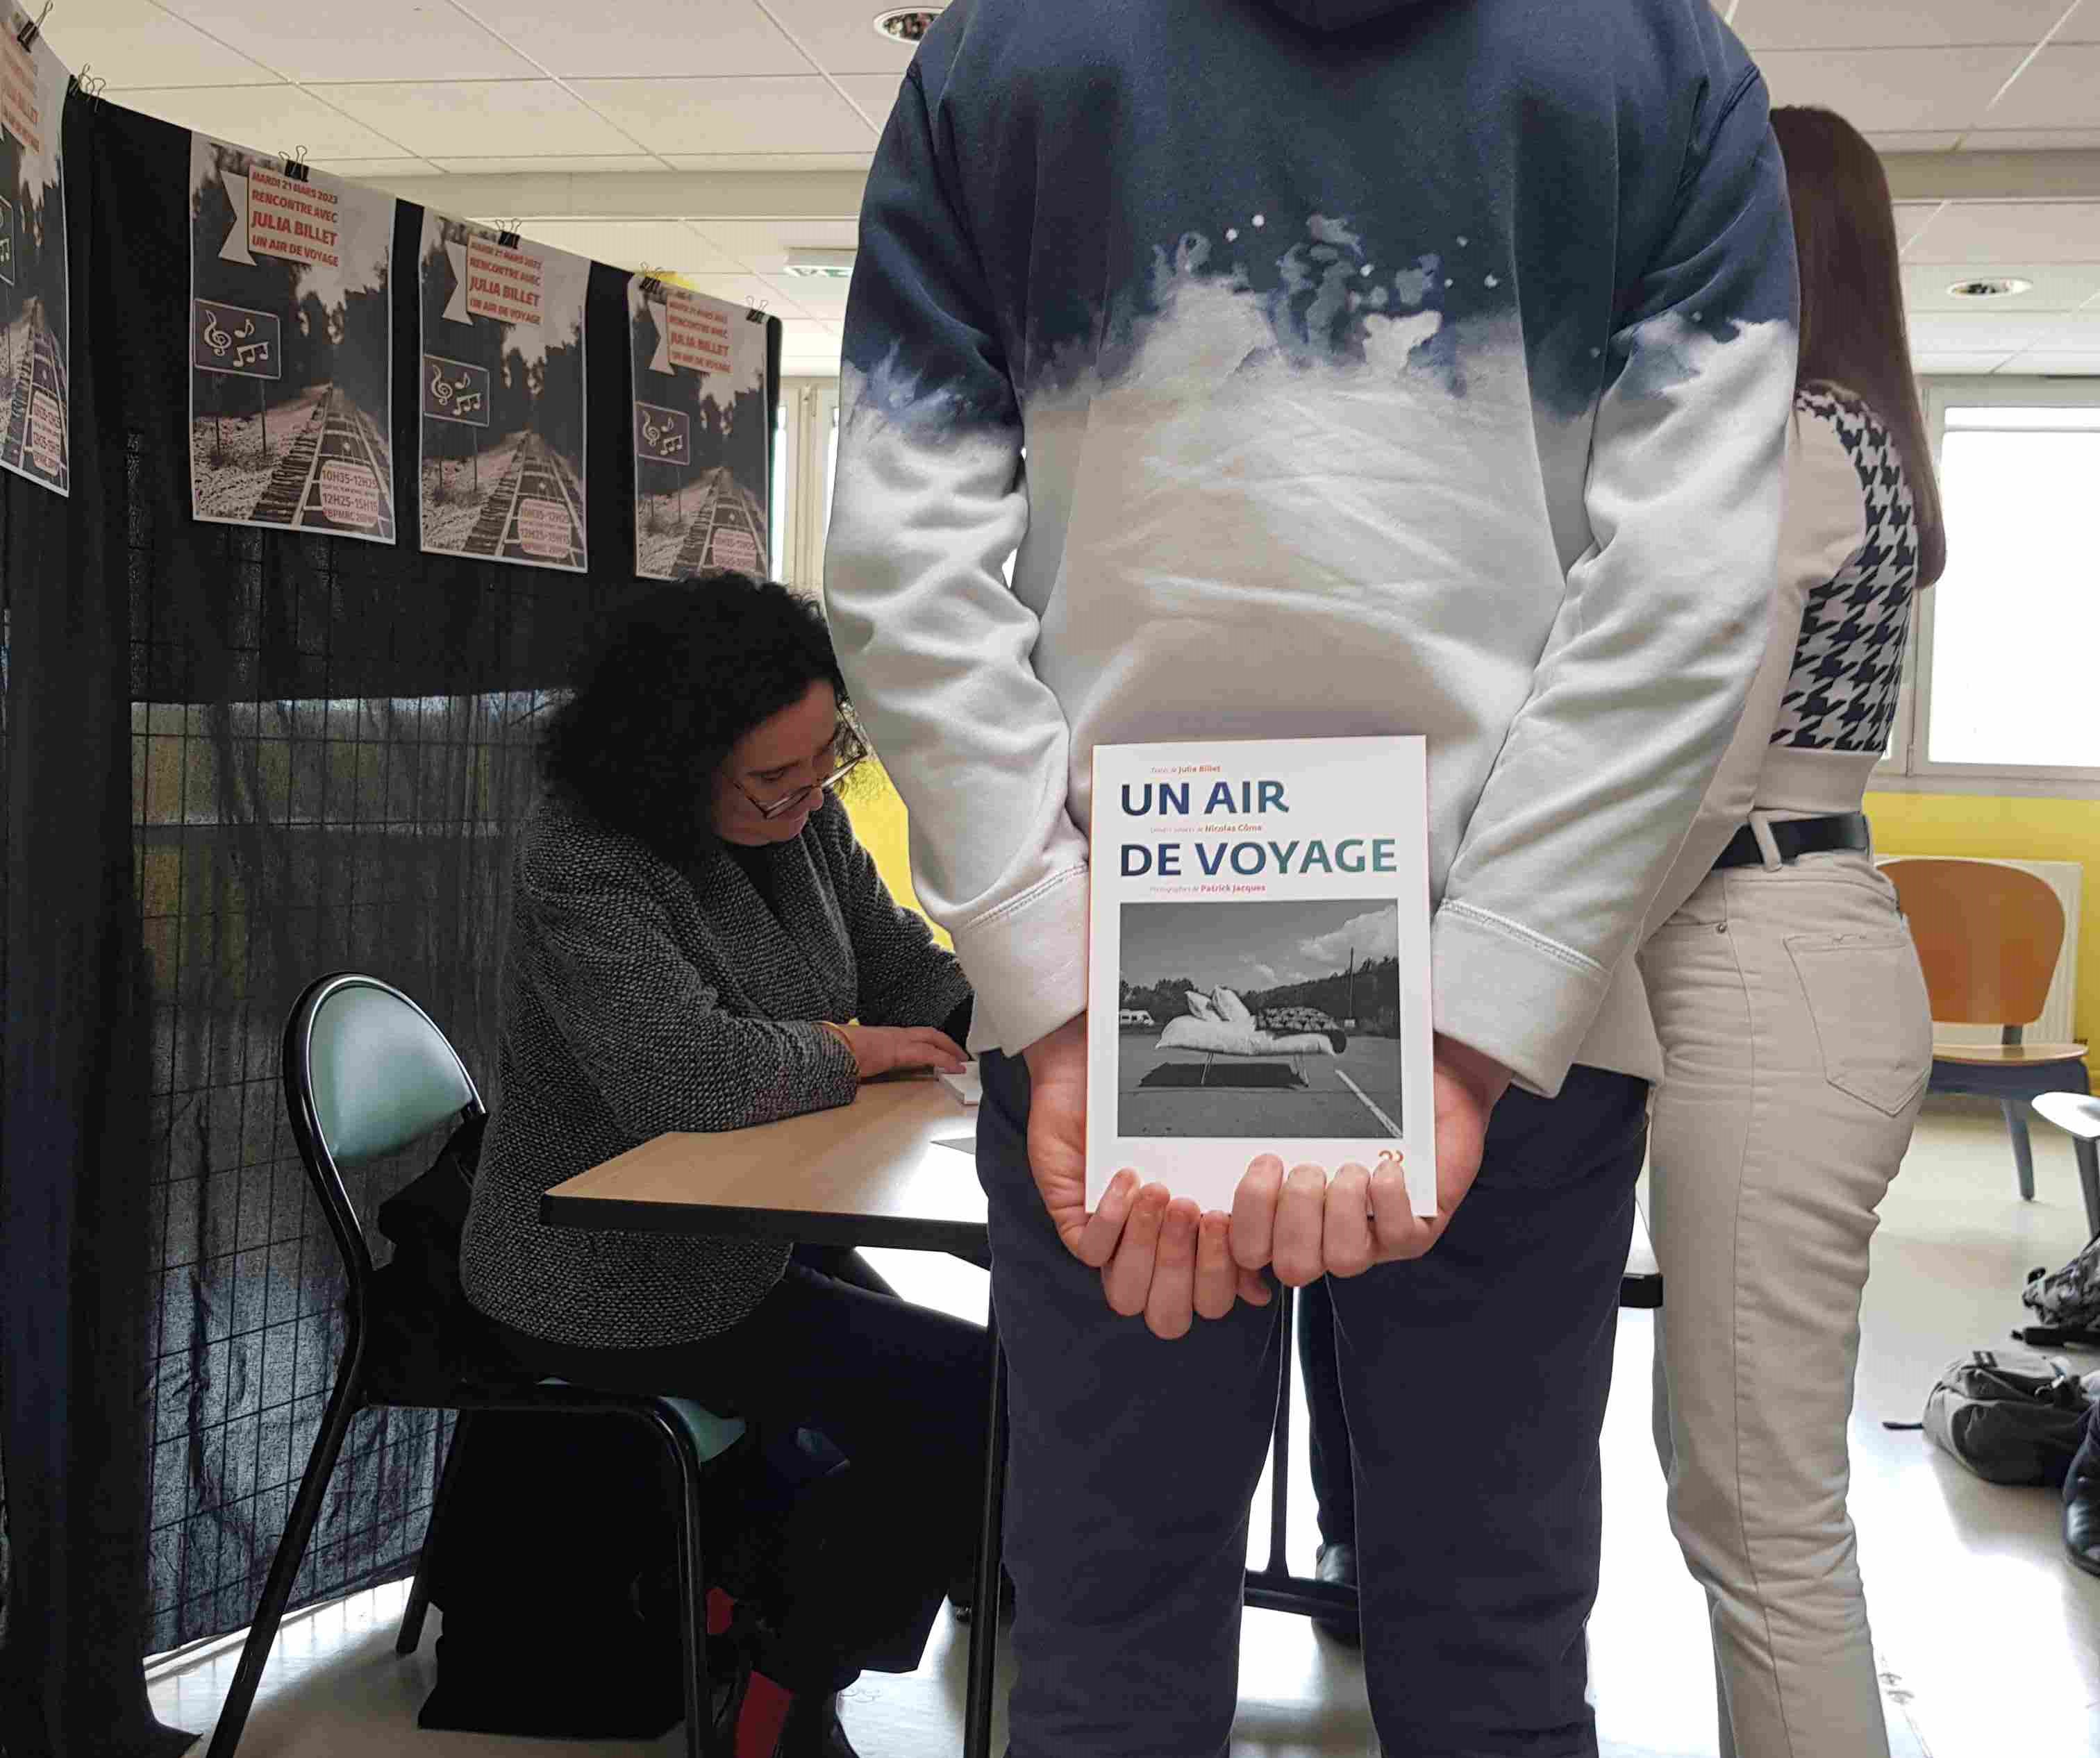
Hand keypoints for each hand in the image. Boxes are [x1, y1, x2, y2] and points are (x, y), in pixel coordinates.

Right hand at [832, 1023, 967, 1079]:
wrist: (832, 1048)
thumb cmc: (840, 1052)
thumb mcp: (859, 1056)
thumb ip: (869, 1060)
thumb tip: (867, 1069)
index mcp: (886, 1036)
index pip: (915, 1034)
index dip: (932, 1040)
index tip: (942, 1049)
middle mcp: (895, 1034)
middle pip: (930, 1033)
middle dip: (947, 1042)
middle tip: (961, 1054)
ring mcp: (899, 1040)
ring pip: (933, 1040)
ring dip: (950, 1049)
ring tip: (962, 1061)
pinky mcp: (901, 1051)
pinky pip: (930, 1054)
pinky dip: (946, 1060)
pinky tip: (955, 1067)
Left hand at [1021, 1013, 1268, 1338]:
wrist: (1101, 1067)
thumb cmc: (1159, 1113)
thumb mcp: (1208, 1162)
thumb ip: (1238, 1223)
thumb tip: (1260, 1282)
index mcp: (1191, 1251)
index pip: (1208, 1304)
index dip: (1221, 1279)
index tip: (1229, 1224)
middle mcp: (1152, 1256)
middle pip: (1167, 1315)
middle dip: (1186, 1268)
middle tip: (1194, 1210)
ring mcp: (1112, 1245)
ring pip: (1126, 1292)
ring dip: (1147, 1245)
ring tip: (1161, 1194)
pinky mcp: (1075, 1222)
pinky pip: (1090, 1249)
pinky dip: (1112, 1218)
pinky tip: (1128, 1178)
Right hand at [1229, 1034, 1509, 1281]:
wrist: (1423, 1092)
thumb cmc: (1356, 1107)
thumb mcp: (1297, 1119)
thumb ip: (1258, 1141)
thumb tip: (1221, 1154)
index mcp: (1281, 1216)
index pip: (1243, 1255)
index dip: (1231, 1240)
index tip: (1222, 1203)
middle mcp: (1322, 1238)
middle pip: (1290, 1266)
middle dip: (1293, 1210)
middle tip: (1306, 1168)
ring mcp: (1369, 1242)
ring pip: (1342, 1259)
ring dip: (1343, 1204)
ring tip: (1351, 1167)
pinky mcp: (1413, 1234)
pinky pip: (1396, 1234)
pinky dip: (1388, 1195)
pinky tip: (1386, 1166)